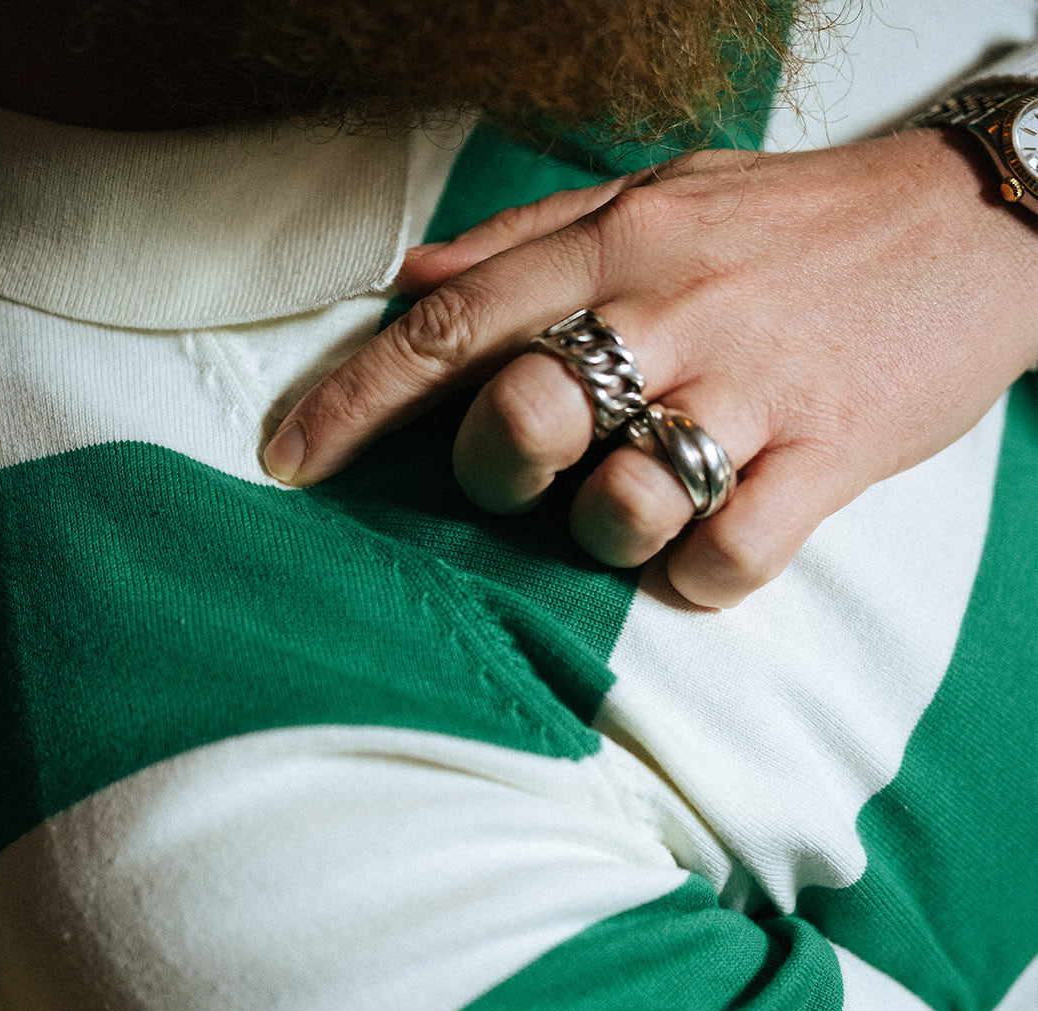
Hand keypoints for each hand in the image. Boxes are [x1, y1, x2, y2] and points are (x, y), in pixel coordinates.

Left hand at [263, 130, 1037, 607]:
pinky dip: (702, 574)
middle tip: (529, 473)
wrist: (974, 223)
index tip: (285, 463)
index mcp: (617, 242)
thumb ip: (530, 237)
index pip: (450, 325)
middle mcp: (673, 310)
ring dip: (609, 528)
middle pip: (521, 416)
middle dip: (497, 470)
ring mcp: (753, 386)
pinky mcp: (829, 454)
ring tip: (647, 497)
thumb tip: (410, 276)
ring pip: (622, 502)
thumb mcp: (659, 194)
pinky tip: (715, 538)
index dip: (352, 401)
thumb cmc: (795, 223)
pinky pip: (728, 556)